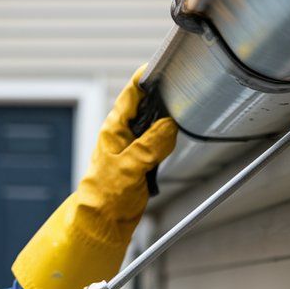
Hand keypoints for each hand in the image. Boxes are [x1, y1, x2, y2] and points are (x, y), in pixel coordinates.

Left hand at [13, 66, 176, 288]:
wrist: (102, 224)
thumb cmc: (105, 195)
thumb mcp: (129, 167)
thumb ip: (151, 145)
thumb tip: (170, 125)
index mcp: (113, 128)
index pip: (131, 93)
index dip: (147, 77)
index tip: (164, 64)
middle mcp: (123, 134)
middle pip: (147, 105)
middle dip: (163, 95)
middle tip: (185, 86)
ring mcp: (134, 147)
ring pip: (156, 124)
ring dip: (168, 118)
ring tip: (187, 108)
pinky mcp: (143, 162)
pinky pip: (160, 142)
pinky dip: (170, 138)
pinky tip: (180, 134)